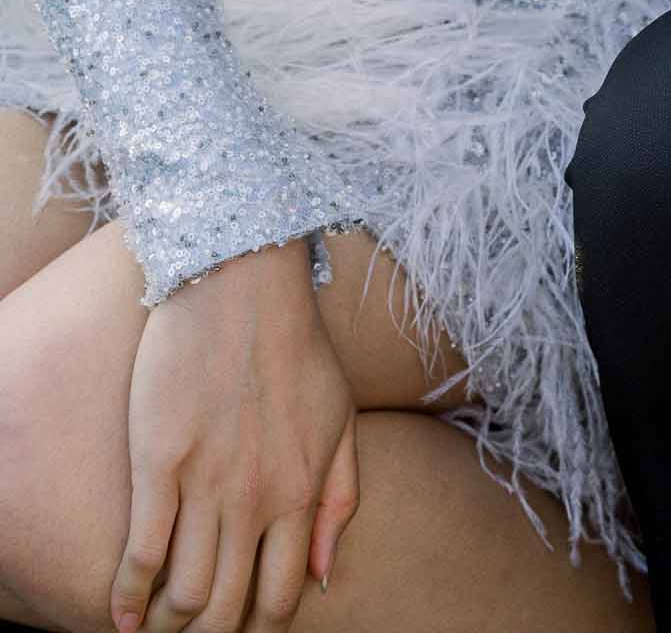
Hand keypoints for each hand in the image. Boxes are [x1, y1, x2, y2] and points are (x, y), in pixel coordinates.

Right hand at [112, 242, 357, 632]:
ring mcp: (206, 483)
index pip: (281, 597)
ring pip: (184, 592)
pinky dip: (128, 596)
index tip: (240, 630)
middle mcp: (255, 498)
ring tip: (158, 623)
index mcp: (301, 490)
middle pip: (227, 607)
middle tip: (193, 631)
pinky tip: (122, 613)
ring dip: (169, 622)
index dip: (258, 629)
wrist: (244, 282)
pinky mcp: (159, 462)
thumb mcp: (340, 419)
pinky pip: (141, 552)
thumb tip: (324, 575)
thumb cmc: (296, 346)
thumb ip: (339, 500)